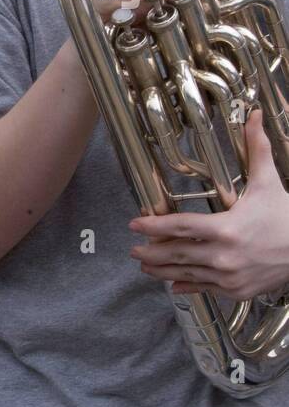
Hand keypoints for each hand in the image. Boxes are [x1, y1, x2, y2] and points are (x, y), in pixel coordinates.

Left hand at [129, 110, 288, 299]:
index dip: (153, 226)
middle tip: (134, 249)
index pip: (179, 226)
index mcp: (226, 228)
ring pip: (185, 273)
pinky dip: (186, 286)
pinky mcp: (236, 290)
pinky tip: (173, 284)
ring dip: (162, 270)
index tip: (135, 224)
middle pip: (176, 253)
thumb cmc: (287, 217)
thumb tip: (254, 116)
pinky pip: (204, 288)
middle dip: (151, 252)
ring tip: (145, 265)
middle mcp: (224, 255)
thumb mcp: (268, 183)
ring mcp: (229, 276)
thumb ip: (257, 150)